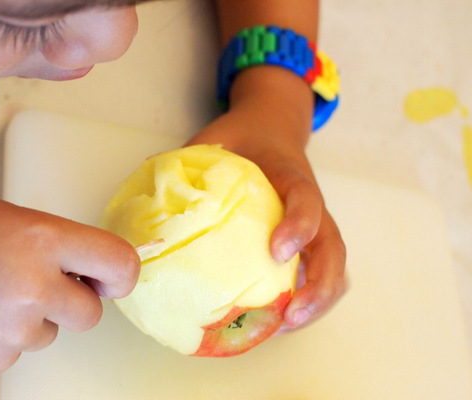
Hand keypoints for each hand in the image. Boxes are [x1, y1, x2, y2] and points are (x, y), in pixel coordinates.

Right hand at [0, 192, 139, 377]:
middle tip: (42, 286)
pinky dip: (1, 337)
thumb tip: (72, 263)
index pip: (119, 262)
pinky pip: (16, 351)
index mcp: (41, 238)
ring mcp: (16, 329)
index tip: (113, 279)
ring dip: (32, 319)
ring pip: (50, 334)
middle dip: (74, 303)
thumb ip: (44, 241)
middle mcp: (36, 286)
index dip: (120, 274)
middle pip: (91, 313)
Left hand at [187, 69, 346, 330]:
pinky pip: (321, 269)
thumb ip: (187, 158)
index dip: (298, 226)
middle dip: (319, 284)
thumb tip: (147, 183)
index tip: (277, 252)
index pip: (305, 199)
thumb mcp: (214, 139)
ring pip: (334, 264)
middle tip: (291, 313)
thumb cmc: (243, 137)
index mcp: (288, 174)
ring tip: (287, 327)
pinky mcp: (309, 238)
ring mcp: (315, 222)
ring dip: (319, 299)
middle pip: (333, 246)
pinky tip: (282, 319)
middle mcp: (311, 201)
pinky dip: (310, 297)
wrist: (272, 127)